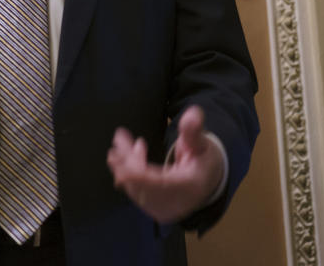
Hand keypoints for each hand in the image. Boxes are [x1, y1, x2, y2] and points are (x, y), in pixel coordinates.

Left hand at [106, 105, 223, 223]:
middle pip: (144, 186)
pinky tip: (130, 153)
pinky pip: (136, 191)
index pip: (160, 185)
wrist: (206, 181)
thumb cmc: (203, 159)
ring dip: (124, 165)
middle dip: (127, 164)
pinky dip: (128, 172)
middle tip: (118, 141)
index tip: (121, 168)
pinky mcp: (153, 208)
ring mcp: (163, 209)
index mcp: (189, 187)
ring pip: (136, 188)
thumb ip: (194, 131)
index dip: (139, 178)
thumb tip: (192, 114)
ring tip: (120, 142)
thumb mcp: (202, 143)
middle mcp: (175, 203)